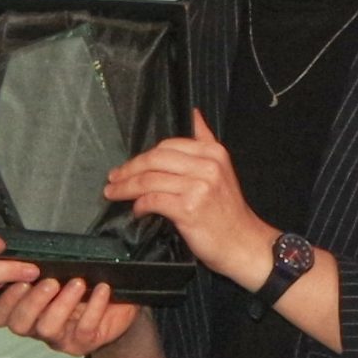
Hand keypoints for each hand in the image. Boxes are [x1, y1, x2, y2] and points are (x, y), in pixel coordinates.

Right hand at [0, 276, 140, 355]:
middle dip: (32, 301)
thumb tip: (32, 248)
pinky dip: (95, 306)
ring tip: (78, 283)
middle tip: (50, 281)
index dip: (4, 301)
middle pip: (19, 324)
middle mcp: (36, 327)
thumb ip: (41, 268)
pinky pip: (85, 328)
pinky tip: (102, 289)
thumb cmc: (82, 289)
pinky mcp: (84, 342)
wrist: (115, 310)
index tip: (20, 279)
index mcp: (25, 310)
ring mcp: (59, 338)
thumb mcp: (59, 274)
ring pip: (48, 328)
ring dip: (62, 303)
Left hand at [103, 110, 273, 289]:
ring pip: (149, 180)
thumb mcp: (222, 169)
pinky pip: (152, 201)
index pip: (167, 146)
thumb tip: (194, 114)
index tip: (127, 167)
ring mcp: (198, 187)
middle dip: (128, 170)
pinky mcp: (188, 209)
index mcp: (213, 153)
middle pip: (154, 160)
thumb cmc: (228, 210)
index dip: (142, 157)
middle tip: (113, 179)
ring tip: (114, 193)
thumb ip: (206, 141)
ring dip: (126, 187)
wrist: (244, 243)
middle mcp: (207, 166)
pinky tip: (137, 210)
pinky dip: (139, 205)